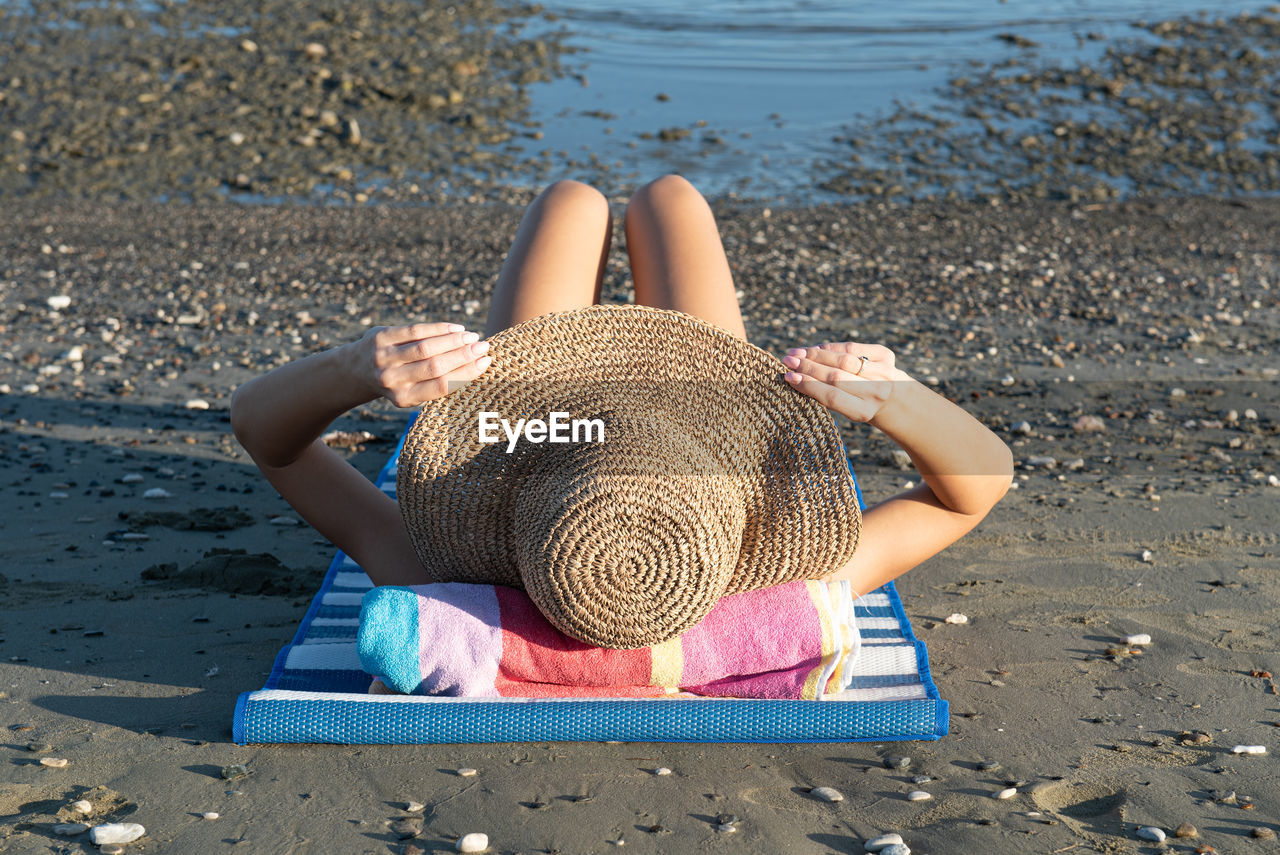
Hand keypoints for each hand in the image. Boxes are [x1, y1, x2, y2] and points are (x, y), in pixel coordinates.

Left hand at [349, 322, 491, 406]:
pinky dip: (438, 328)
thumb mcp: (413, 390)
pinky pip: (414, 331)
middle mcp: (392, 380)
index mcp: (404, 398)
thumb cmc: (397, 380)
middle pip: (436, 366)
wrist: (357, 369)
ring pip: (426, 347)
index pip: (442, 385)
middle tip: (484, 347)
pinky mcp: (380, 338)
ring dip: (454, 340)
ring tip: (471, 336)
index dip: (467, 373)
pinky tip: (455, 328)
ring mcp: (384, 358)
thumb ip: (437, 382)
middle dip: (464, 355)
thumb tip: (477, 364)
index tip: (486, 362)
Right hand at [781, 342, 903, 423]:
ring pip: (844, 359)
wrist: (893, 397)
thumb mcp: (845, 408)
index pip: (832, 397)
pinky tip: (815, 348)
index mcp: (864, 412)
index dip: (809, 386)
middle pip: (837, 376)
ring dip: (817, 354)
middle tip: (788, 361)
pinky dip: (832, 347)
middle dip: (809, 367)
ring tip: (797, 352)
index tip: (788, 377)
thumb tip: (794, 376)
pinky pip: (853, 347)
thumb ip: (825, 395)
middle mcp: (877, 392)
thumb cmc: (858, 403)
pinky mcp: (886, 355)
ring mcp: (884, 372)